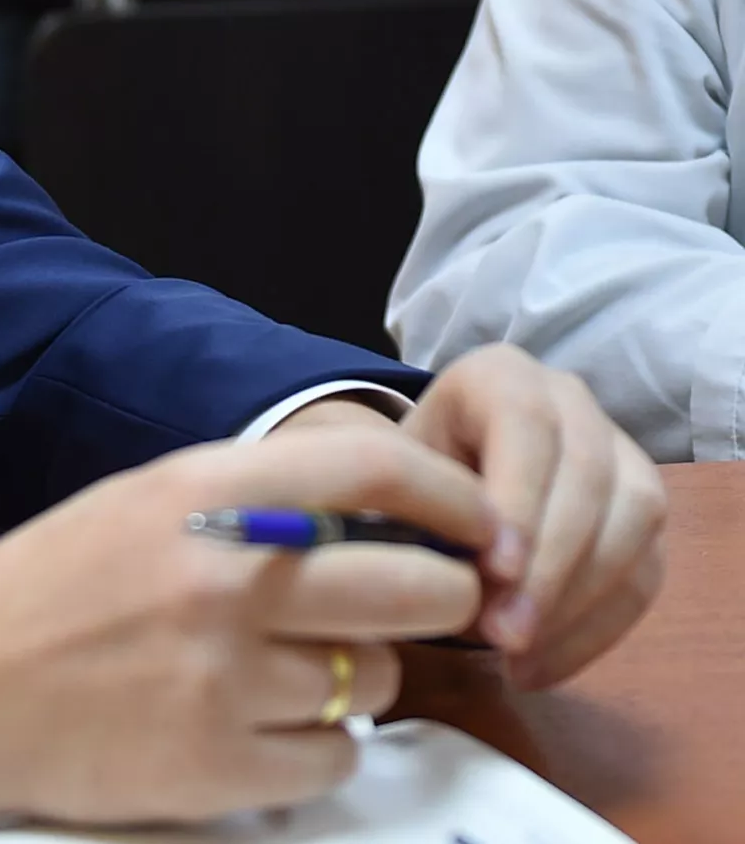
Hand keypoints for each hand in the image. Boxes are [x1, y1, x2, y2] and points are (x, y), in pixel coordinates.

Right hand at [0, 427, 487, 829]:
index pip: (372, 471)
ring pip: (376, 679)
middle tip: (430, 603)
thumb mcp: (146, 501)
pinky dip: (320, 745)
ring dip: (362, 676)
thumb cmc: (56, 584)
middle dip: (442, 598)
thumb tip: (379, 514)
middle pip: (414, 587)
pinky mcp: (223, 767)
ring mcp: (227, 678)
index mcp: (202, 492)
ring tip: (298, 668)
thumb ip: (252, 498)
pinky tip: (265, 724)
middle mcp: (226, 578)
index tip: (486, 522)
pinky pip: (337, 757)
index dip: (451, 495)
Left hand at [400, 344, 664, 686]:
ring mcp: (617, 450)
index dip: (518, 498)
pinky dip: (596, 629)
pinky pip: (644, 572)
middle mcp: (568, 400)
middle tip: (504, 633)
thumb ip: (418, 508)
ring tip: (518, 654)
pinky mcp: (642, 510)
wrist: (437, 482)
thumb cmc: (408, 474)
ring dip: (578, 602)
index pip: (525, 424)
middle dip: (549, 566)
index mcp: (500, 374)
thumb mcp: (395, 475)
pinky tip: (540, 665)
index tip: (495, 571)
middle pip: (587, 476)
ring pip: (633, 521)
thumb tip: (445, 573)